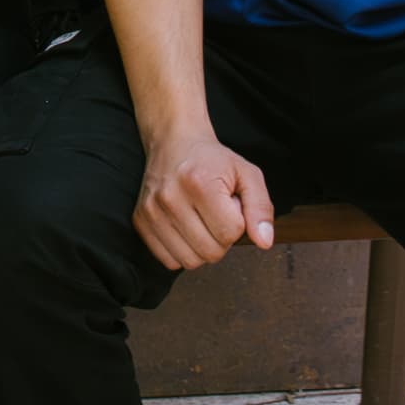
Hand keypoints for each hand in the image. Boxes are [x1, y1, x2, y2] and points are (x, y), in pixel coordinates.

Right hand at [134, 122, 276, 273]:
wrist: (174, 142)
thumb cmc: (212, 160)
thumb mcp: (247, 174)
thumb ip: (260, 208)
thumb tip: (264, 242)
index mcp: (199, 182)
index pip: (231, 232)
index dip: (238, 223)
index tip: (230, 205)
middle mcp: (170, 197)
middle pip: (211, 252)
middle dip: (221, 238)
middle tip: (215, 214)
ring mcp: (152, 211)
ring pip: (190, 261)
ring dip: (202, 247)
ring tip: (200, 220)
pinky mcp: (140, 221)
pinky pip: (169, 261)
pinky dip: (182, 251)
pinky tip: (185, 229)